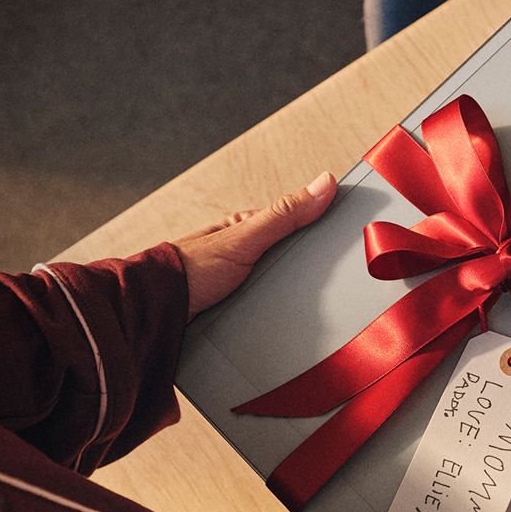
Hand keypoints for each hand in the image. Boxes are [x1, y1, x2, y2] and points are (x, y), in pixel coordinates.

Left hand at [174, 172, 337, 317]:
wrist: (156, 312)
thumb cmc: (191, 270)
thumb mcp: (244, 239)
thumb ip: (283, 215)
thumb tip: (324, 183)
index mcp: (248, 230)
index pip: (297, 225)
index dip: (324, 231)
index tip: (353, 240)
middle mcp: (245, 256)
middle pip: (292, 263)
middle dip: (309, 277)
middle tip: (337, 289)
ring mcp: (241, 286)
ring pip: (281, 293)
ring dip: (291, 303)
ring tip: (313, 315)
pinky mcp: (237, 313)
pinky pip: (267, 315)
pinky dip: (276, 320)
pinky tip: (288, 328)